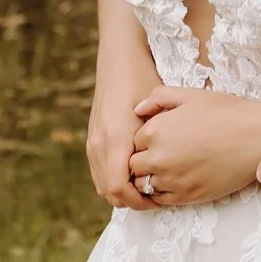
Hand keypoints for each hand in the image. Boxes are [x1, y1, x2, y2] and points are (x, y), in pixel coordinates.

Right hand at [87, 82, 157, 210]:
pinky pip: (99, 173)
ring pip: (102, 185)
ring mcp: (92, 142)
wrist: (119, 60)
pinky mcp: (91, 140)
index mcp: (116, 137)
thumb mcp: (157, 107)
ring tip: (149, 187)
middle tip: (157, 198)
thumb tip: (169, 170)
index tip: (159, 199)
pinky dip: (114, 181)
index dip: (138, 201)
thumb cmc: (144, 79)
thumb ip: (159, 140)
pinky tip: (136, 174)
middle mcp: (99, 143)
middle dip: (133, 201)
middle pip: (109, 192)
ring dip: (123, 193)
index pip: (118, 187)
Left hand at [129, 89, 260, 205]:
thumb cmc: (227, 112)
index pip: (134, 142)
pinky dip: (163, 193)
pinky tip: (178, 181)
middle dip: (144, 160)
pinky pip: (160, 200)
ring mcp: (171, 180)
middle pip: (134, 166)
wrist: (257, 137)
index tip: (163, 138)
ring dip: (151, 178)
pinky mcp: (186, 197)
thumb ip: (159, 98)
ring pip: (144, 185)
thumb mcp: (191, 95)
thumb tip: (137, 110)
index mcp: (156, 131)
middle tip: (165, 154)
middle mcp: (158, 157)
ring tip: (171, 169)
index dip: (147, 140)